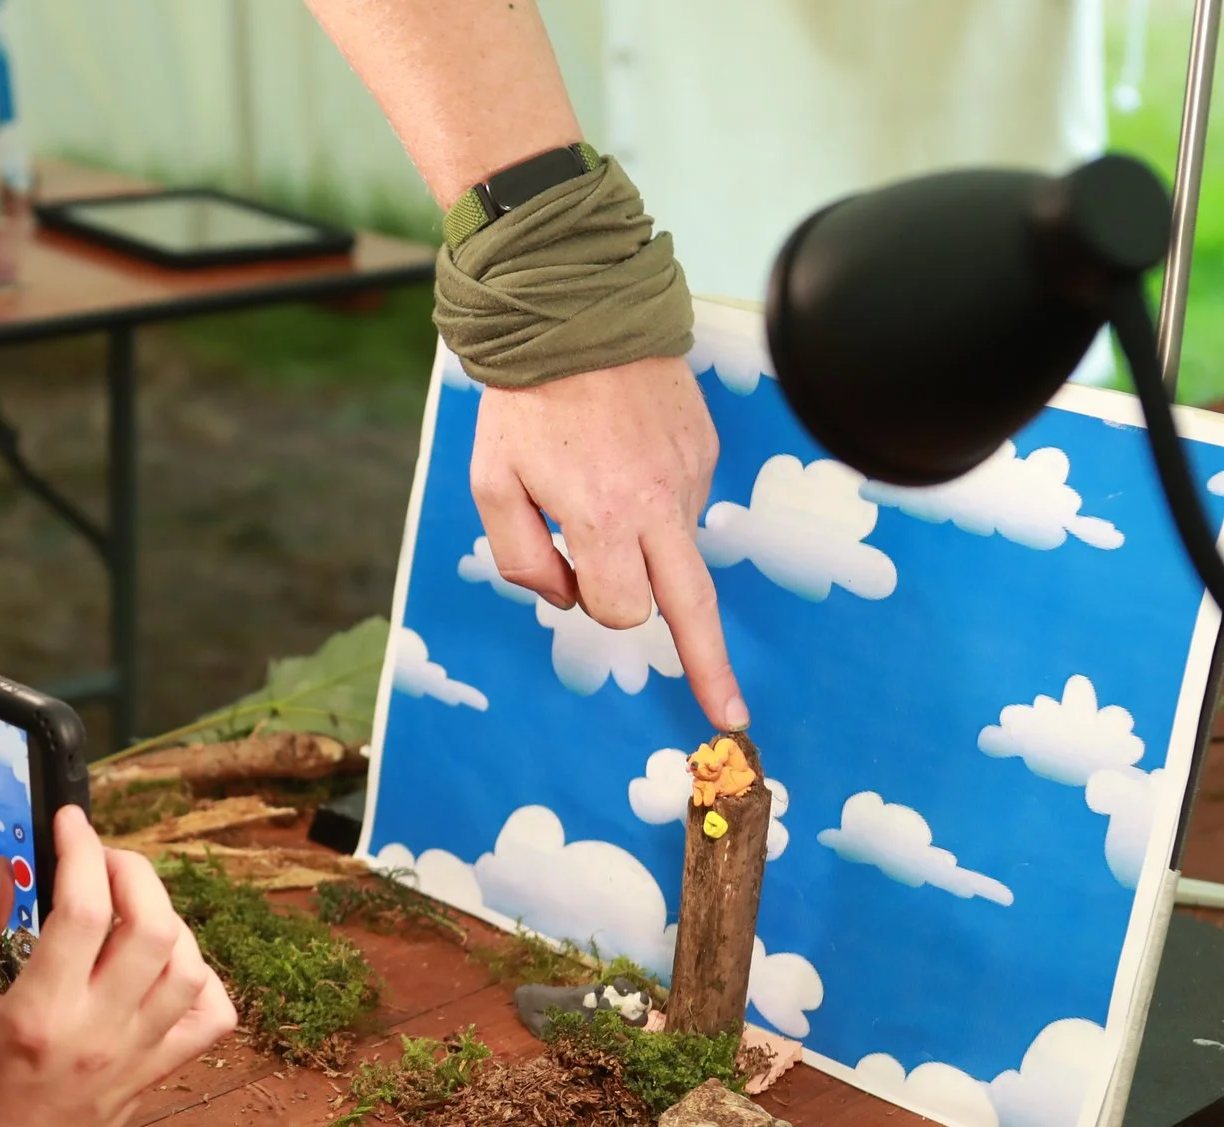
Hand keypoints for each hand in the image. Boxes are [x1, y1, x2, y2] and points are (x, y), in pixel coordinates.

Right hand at [0, 807, 236, 1126]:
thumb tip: (7, 867)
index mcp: (40, 1014)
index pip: (85, 909)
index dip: (82, 849)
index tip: (69, 821)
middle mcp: (100, 1032)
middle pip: (154, 925)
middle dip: (133, 870)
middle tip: (99, 858)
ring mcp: (137, 1055)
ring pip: (189, 965)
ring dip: (166, 917)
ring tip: (127, 906)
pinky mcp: (157, 1074)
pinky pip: (211, 1018)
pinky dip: (202, 978)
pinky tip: (164, 963)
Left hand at [470, 355, 747, 729]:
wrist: (577, 312)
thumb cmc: (523, 403)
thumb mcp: (492, 485)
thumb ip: (522, 559)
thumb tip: (567, 596)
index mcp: (605, 518)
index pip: (618, 608)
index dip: (592, 604)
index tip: (582, 598)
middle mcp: (660, 503)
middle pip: (695, 608)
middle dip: (711, 667)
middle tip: (731, 717)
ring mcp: (690, 475)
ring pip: (677, 550)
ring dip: (645, 545)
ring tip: (597, 484)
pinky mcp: (705, 449)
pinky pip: (682, 502)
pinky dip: (653, 502)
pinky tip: (620, 459)